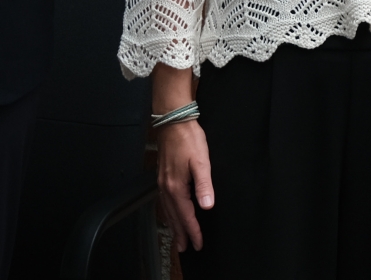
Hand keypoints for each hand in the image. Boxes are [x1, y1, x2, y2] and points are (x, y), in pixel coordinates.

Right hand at [157, 121, 213, 250]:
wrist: (174, 121)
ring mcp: (162, 182)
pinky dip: (168, 212)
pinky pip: (164, 201)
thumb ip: (204, 185)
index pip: (186, 215)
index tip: (198, 243)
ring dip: (173, 225)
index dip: (193, 230)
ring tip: (177, 237)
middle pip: (174, 216)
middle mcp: (166, 187)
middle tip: (184, 248)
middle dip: (180, 233)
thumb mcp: (202, 161)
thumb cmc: (188, 139)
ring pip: (167, 210)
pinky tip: (171, 212)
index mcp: (176, 187)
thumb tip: (207, 206)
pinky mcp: (162, 176)